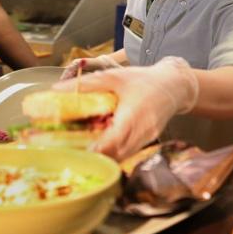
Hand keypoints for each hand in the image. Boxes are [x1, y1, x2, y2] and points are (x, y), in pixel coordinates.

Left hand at [52, 56, 197, 159]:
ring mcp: (147, 138)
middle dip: (95, 156)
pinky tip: (101, 147)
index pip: (113, 141)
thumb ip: (88, 84)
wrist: (175, 86)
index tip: (75, 150)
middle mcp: (142, 131)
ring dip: (104, 156)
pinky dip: (114, 152)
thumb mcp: (114, 76)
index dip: (94, 149)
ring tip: (84, 152)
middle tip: (73, 154)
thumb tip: (57, 88)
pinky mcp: (148, 141)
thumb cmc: (144, 80)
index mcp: (134, 114)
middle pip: (116, 154)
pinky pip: (128, 152)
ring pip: (122, 156)